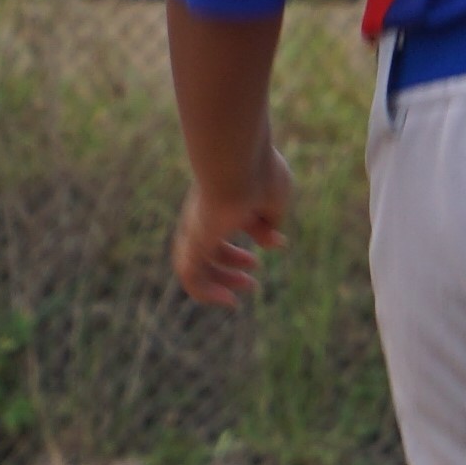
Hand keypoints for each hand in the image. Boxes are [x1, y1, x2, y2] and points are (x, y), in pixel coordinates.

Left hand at [170, 147, 294, 307]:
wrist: (237, 164)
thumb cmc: (259, 174)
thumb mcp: (275, 200)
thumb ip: (271, 222)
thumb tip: (271, 241)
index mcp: (224, 200)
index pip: (230, 222)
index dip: (253, 234)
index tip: (275, 242)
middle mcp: (204, 215)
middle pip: (209, 246)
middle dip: (231, 264)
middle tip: (253, 277)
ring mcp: (196, 229)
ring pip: (195, 264)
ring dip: (220, 280)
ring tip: (248, 287)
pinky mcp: (193, 243)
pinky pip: (189, 276)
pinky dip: (205, 293)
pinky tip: (228, 300)